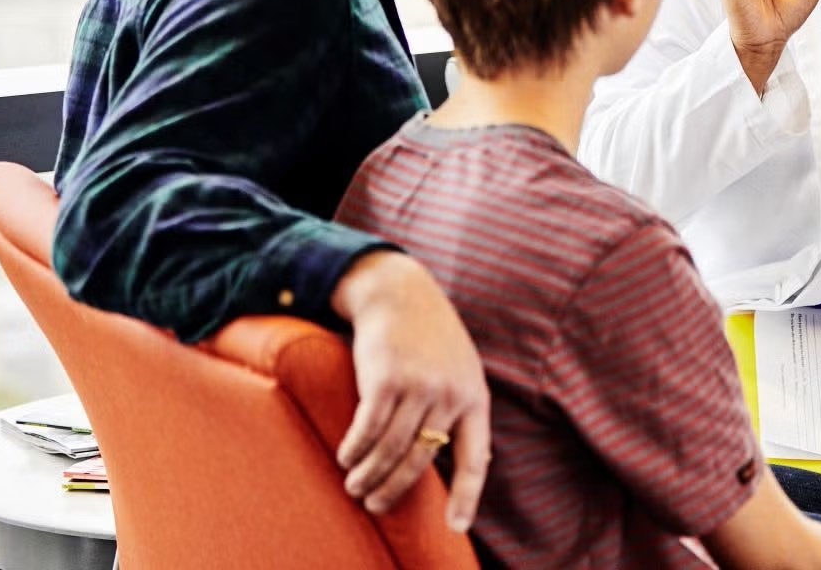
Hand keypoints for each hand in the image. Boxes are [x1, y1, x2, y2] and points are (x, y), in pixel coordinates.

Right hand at [331, 250, 491, 531]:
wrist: (402, 293)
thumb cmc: (430, 337)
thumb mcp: (460, 369)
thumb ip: (460, 408)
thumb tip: (463, 457)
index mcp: (474, 397)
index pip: (475, 458)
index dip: (468, 497)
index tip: (456, 527)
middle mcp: (450, 395)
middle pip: (421, 462)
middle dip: (393, 490)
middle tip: (373, 505)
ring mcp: (419, 387)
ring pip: (390, 450)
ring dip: (367, 475)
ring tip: (354, 486)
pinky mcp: (386, 379)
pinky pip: (367, 430)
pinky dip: (354, 450)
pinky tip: (346, 457)